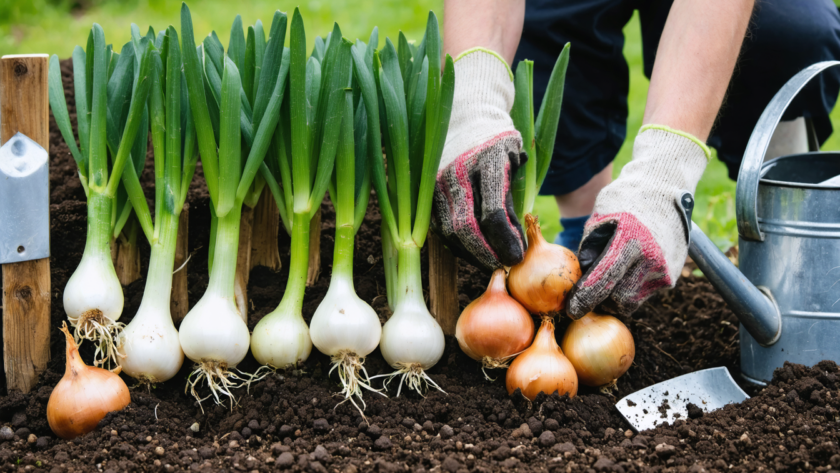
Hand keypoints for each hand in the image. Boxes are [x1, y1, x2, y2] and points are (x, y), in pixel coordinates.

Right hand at [433, 49, 526, 269]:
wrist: (464, 109)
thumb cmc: (496, 137)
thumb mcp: (513, 157)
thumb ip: (513, 193)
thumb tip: (517, 235)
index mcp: (485, 160)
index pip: (493, 212)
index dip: (506, 240)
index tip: (518, 256)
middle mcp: (456, 172)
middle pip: (467, 227)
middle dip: (486, 253)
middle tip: (503, 265)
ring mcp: (436, 182)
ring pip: (449, 231)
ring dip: (470, 253)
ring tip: (490, 261)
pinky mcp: (426, 190)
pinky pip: (439, 225)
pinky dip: (456, 243)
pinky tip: (472, 250)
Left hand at [567, 126, 710, 318]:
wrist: (665, 188)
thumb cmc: (625, 200)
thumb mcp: (600, 217)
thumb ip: (589, 248)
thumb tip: (581, 278)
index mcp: (631, 241)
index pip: (604, 280)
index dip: (585, 298)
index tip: (572, 309)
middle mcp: (652, 259)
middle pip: (619, 299)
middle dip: (601, 300)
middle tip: (588, 292)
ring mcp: (665, 270)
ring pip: (633, 301)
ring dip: (616, 296)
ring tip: (608, 278)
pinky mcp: (672, 277)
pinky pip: (644, 293)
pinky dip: (631, 288)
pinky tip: (626, 271)